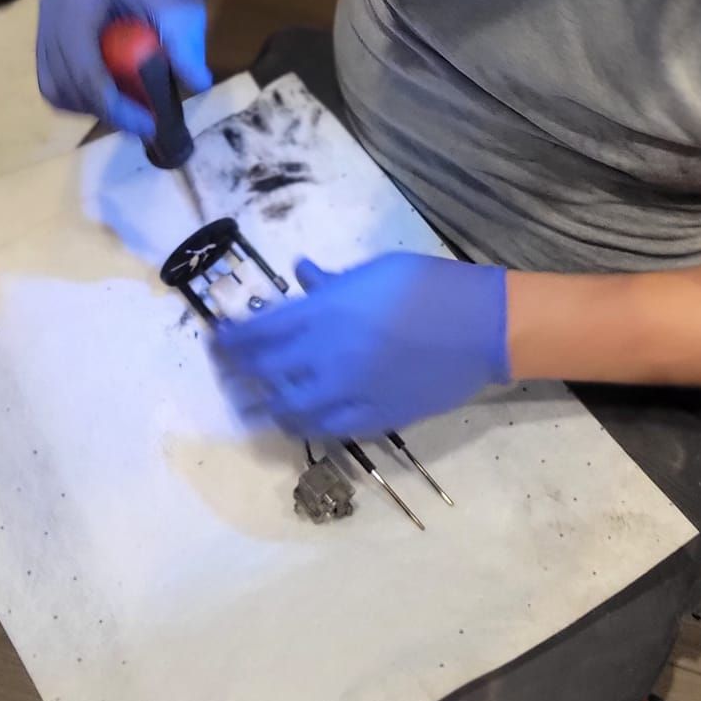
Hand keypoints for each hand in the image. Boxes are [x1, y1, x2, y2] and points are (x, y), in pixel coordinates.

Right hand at [35, 0, 210, 138]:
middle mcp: (51, 8)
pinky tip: (112, 98)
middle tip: (145, 123)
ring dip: (91, 108)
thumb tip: (198, 84)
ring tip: (130, 109)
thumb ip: (187, 42)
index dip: (112, 102)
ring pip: (54, 87)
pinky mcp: (45, 37)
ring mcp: (43, 23)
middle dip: (105, 110)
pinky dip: (81, 98)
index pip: (83, 61)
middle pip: (64, 79)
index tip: (147, 124)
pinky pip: (54, 81)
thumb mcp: (182, 4)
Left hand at [215, 253, 509, 440]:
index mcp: (325, 313)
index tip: (217, 342)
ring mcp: (350, 392)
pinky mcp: (374, 418)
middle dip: (238, 377)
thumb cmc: (430, 286)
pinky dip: (307, 425)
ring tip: (258, 405)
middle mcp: (328, 356)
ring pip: (290, 412)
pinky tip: (301, 419)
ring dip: (267, 408)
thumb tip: (301, 275)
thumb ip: (332, 281)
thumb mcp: (375, 270)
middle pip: (264, 376)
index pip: (257, 334)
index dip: (230, 342)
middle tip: (229, 376)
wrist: (483, 327)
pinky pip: (327, 430)